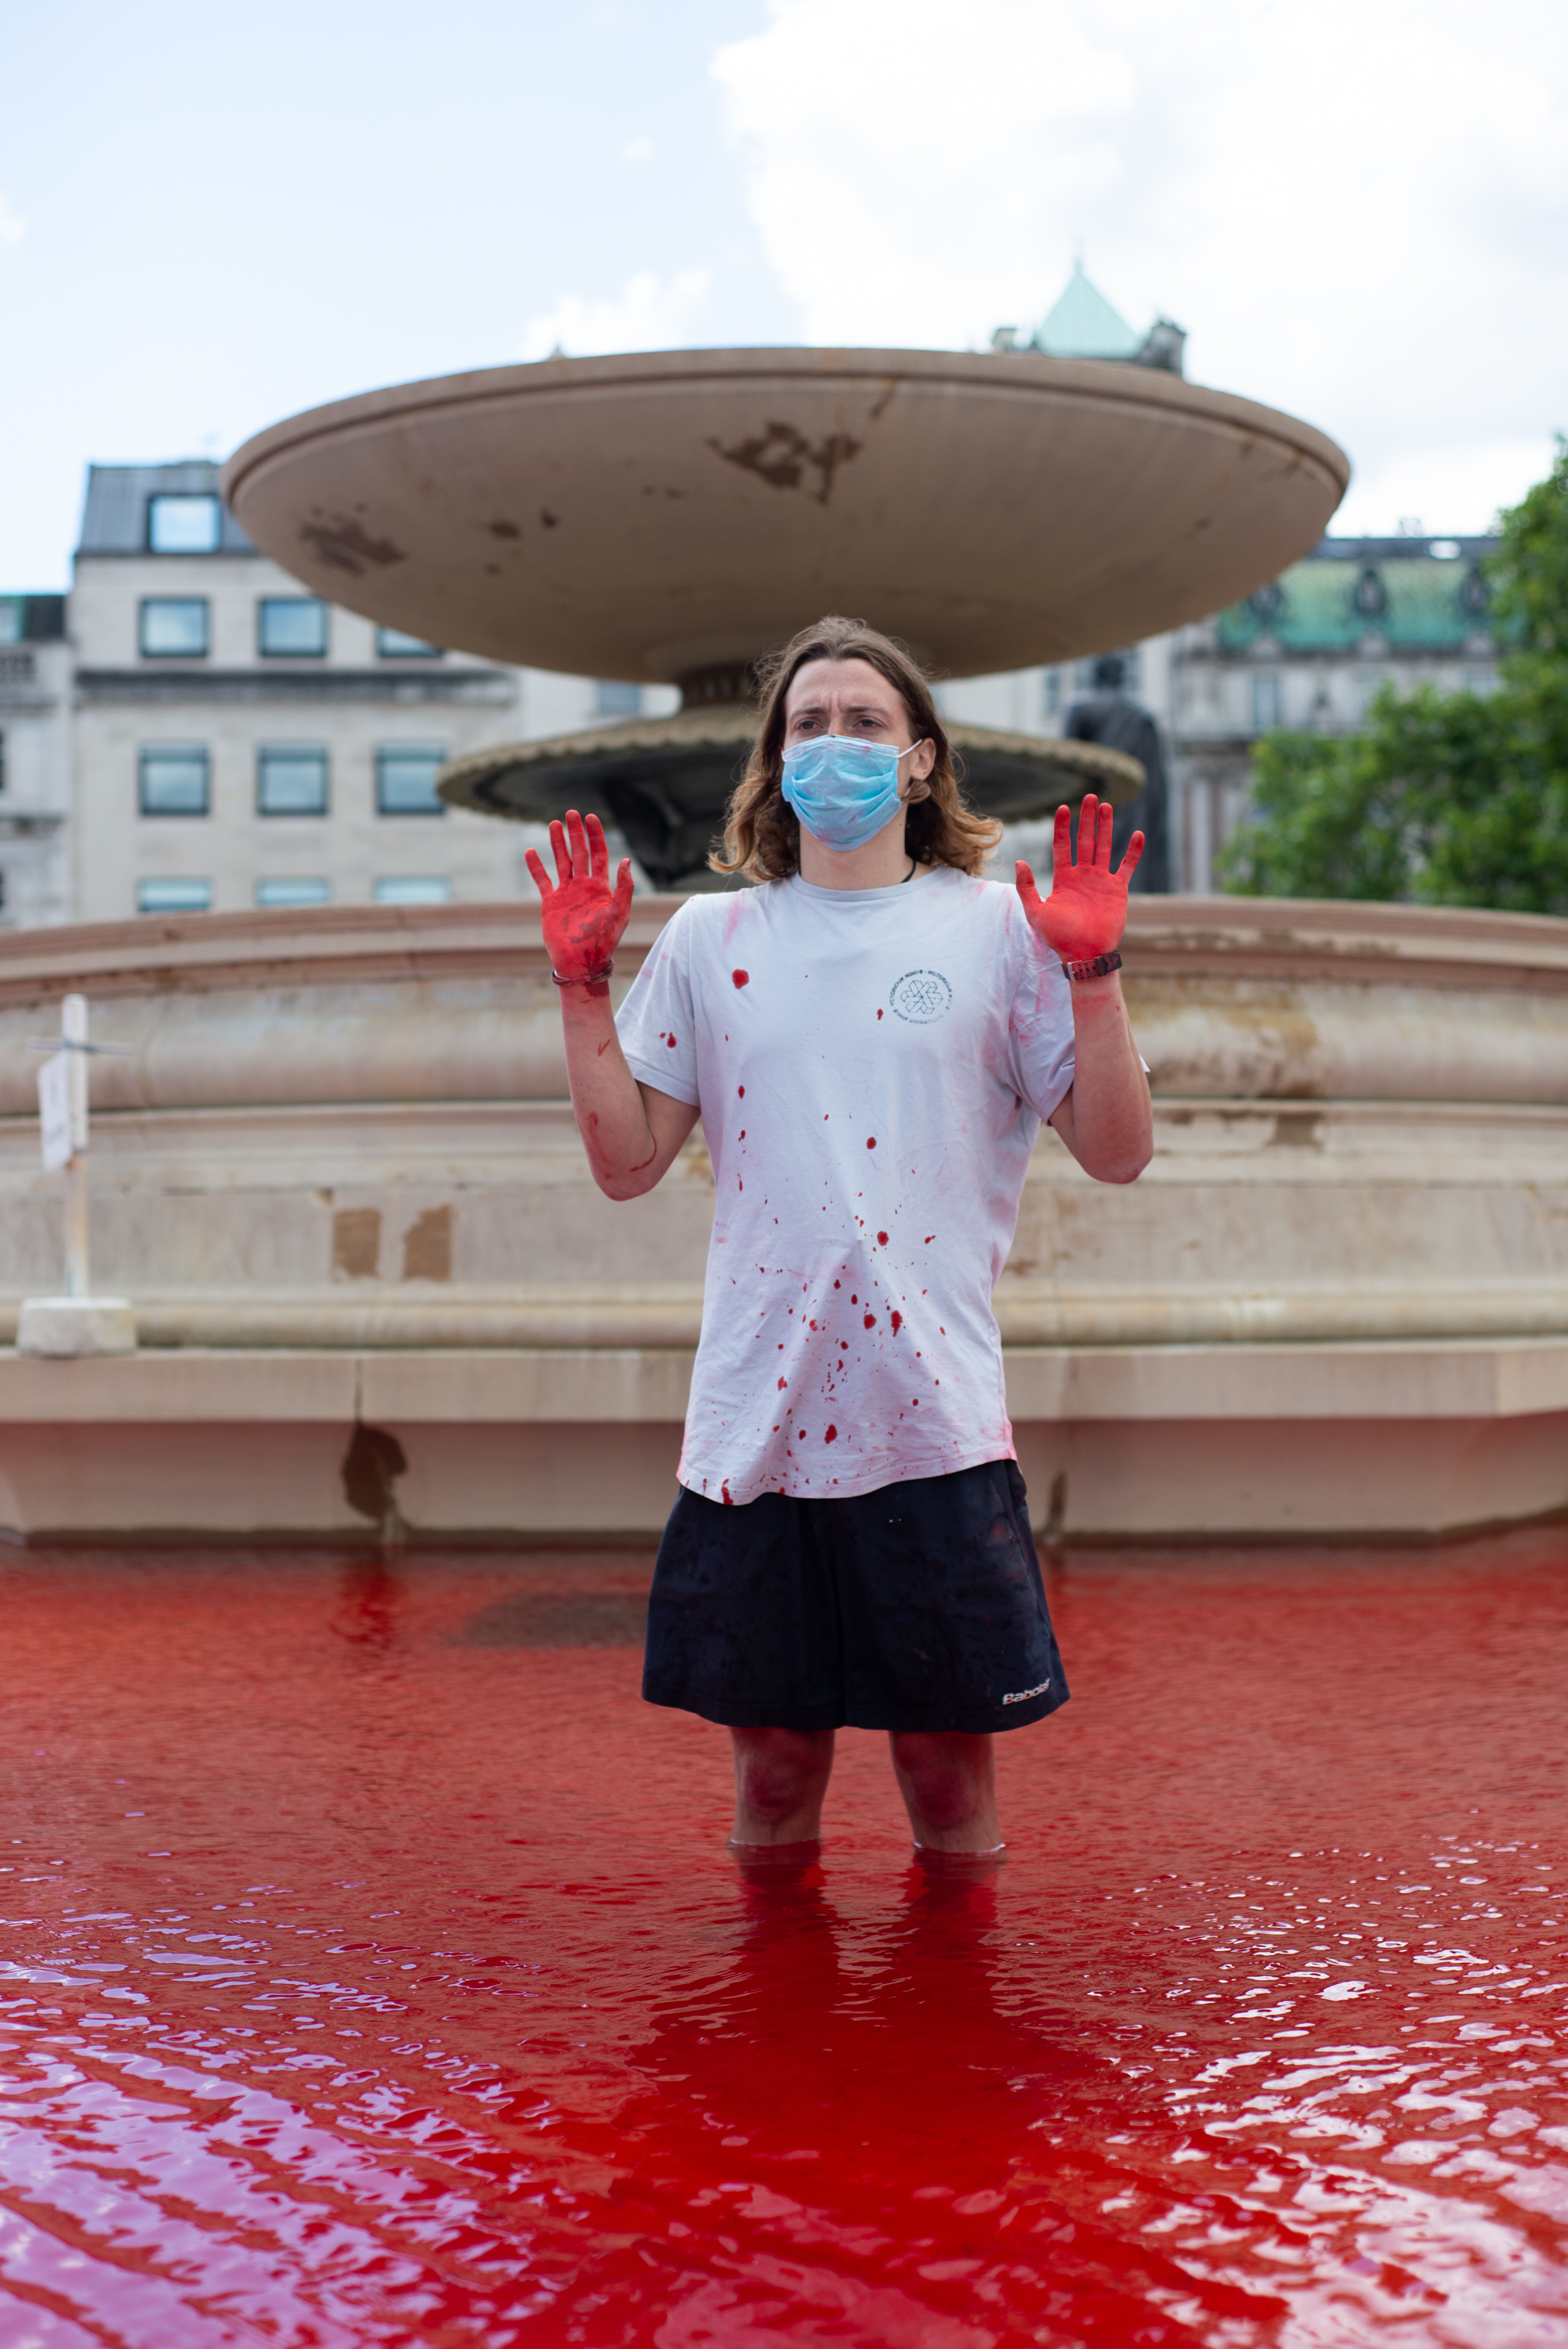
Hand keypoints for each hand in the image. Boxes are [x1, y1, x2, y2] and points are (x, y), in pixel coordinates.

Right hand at [525, 809, 633, 980]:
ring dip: (557, 843)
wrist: (582, 962)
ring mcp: (566, 893)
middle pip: (580, 853)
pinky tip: (530, 851)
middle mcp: (583, 886)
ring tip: (554, 823)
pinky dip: (536, 867)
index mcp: (601, 887)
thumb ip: (624, 888)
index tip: (591, 817)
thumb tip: (625, 860)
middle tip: (571, 813)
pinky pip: (542, 881)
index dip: (596, 835)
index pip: (599, 854)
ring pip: (561, 862)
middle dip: (576, 833)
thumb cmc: (604, 942)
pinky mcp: (550, 903)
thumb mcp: (619, 914)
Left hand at [1015, 794, 1141, 963]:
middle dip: (1087, 819)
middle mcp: (1082, 875)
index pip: (1062, 846)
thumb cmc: (1059, 938)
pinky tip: (1138, 834)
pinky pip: (1127, 866)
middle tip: (1091, 797)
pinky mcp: (1118, 890)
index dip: (1062, 827)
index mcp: (1063, 878)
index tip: (1064, 808)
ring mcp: (1101, 881)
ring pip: (1104, 847)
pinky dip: (1133, 852)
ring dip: (1106, 828)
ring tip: (1107, 807)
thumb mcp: (1036, 913)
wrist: (1085, 955)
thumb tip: (1019, 862)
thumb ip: (1027, 888)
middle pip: (1085, 840)